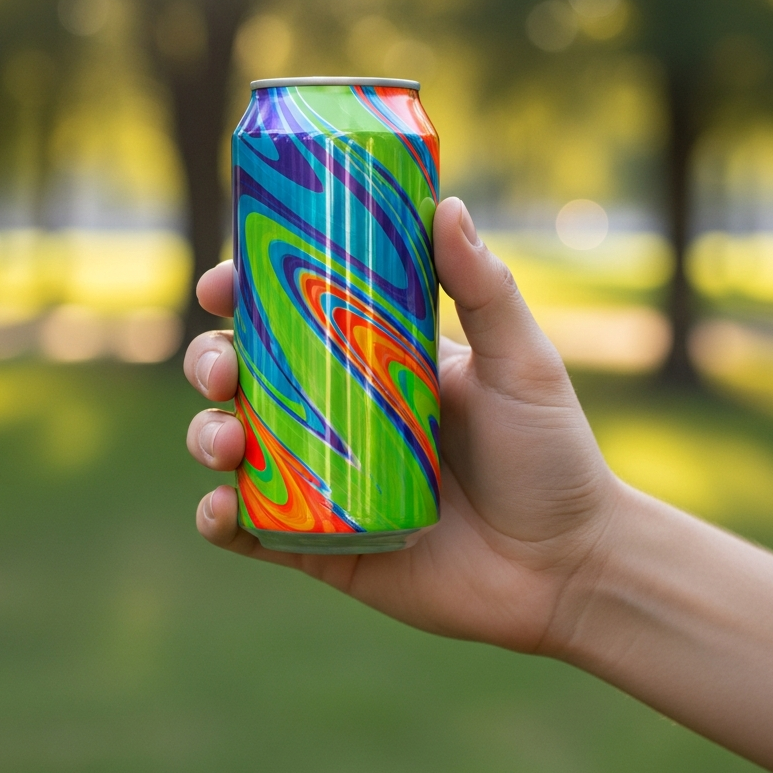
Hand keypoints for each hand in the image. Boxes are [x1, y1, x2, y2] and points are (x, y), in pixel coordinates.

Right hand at [183, 197, 618, 654]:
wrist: (566, 567)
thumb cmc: (551, 456)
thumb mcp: (520, 363)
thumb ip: (487, 289)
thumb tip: (450, 204)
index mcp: (371, 363)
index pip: (289, 318)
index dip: (242, 296)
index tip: (220, 283)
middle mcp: (337, 416)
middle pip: (244, 378)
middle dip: (210, 364)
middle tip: (221, 370)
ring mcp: (322, 481)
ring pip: (235, 448)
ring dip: (206, 435)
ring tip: (225, 441)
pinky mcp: (319, 545)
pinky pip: (251, 529)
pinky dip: (218, 518)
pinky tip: (220, 508)